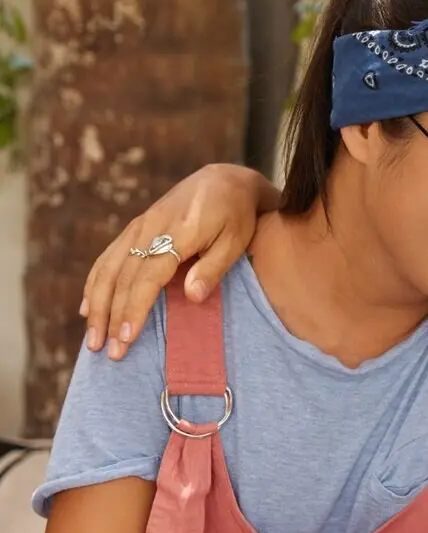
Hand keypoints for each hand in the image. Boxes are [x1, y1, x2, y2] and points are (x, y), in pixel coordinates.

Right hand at [82, 163, 268, 358]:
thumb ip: (213, 268)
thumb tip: (193, 297)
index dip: (134, 309)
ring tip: (93, 338)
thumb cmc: (236, 216)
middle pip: (121, 278)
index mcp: (177, 234)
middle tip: (107, 351)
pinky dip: (94, 283)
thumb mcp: (235, 241)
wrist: (225, 180)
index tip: (126, 338)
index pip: (147, 278)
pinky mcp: (135, 227)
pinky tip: (87, 307)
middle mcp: (150, 229)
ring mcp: (139, 227)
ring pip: (107, 269)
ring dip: (96, 305)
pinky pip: (108, 258)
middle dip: (110, 317)